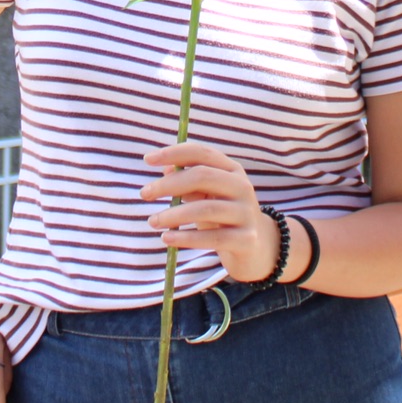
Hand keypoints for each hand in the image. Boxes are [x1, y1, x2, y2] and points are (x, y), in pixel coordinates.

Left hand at [141, 141, 277, 282]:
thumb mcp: (206, 196)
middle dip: (169, 184)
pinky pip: (212, 238)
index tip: (147, 159)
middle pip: (203, 176)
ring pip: (205, 209)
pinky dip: (185, 238)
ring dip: (173, 215)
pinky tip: (167, 239)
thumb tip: (163, 168)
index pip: (202, 153)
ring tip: (153, 221)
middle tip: (144, 194)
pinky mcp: (246, 239)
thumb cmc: (223, 217)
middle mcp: (242, 187)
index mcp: (232, 170)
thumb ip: (188, 181)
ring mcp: (246, 213)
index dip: (174, 153)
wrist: (257, 249)